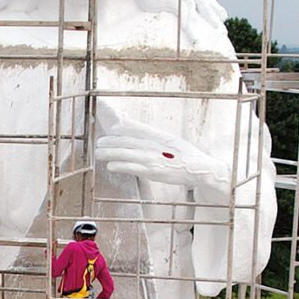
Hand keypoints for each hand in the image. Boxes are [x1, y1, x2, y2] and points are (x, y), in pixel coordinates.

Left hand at [93, 102, 225, 188]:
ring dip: (110, 153)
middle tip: (99, 142)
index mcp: (158, 135)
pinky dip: (120, 166)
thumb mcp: (169, 139)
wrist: (198, 168)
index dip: (122, 127)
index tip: (112, 129)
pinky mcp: (153, 171)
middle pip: (126, 141)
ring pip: (125, 153)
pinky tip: (111, 166)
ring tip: (99, 153)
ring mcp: (153, 158)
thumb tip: (135, 126)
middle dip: (110, 141)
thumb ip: (152, 133)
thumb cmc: (184, 154)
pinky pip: (132, 167)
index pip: (136, 128)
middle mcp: (154, 145)